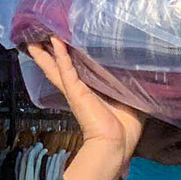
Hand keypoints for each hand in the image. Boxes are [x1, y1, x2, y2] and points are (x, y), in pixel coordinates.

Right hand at [26, 38, 143, 167]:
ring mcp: (76, 90)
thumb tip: (147, 78)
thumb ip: (133, 88)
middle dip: (50, 54)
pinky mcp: (75, 91)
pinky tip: (54, 40)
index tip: (69, 45)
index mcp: (93, 92)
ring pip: (56, 67)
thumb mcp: (131, 101)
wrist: (117, 142)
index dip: (73, 60)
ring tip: (33, 37)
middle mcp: (81, 90)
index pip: (79, 72)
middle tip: (40, 38)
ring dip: (46, 52)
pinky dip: (60, 54)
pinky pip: (66, 68)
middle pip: (60, 68)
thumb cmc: (125, 128)